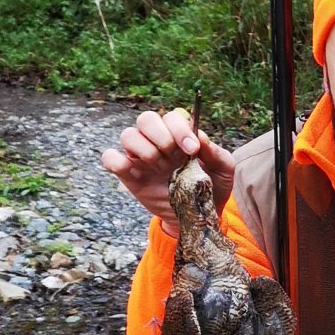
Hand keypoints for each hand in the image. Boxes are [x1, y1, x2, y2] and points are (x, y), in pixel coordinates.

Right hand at [100, 108, 236, 236]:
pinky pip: (110, 158)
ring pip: (128, 135)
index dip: (180, 129)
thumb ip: (216, 153)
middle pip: (146, 119)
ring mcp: (141, 157)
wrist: (198, 218)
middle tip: (174, 157)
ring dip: (145, 150)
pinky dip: (117, 160)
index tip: (192, 149)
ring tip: (160, 168)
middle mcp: (158, 142)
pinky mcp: (128, 175)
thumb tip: (201, 137)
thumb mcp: (223, 171)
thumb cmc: (212, 189)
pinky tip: (135, 172)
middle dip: (161, 135)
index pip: (172, 117)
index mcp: (179, 135)